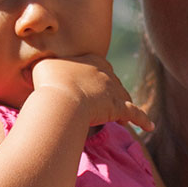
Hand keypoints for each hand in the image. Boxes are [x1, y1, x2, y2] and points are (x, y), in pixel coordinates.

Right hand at [31, 54, 153, 130]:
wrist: (62, 98)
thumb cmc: (49, 82)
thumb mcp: (43, 67)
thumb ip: (46, 67)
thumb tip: (37, 70)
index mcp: (91, 59)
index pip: (98, 65)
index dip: (94, 76)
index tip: (89, 84)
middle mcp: (106, 71)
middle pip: (112, 81)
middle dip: (109, 91)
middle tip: (102, 102)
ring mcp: (114, 89)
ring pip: (123, 96)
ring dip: (122, 105)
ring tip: (119, 117)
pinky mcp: (119, 107)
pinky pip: (135, 113)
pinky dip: (143, 120)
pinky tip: (150, 127)